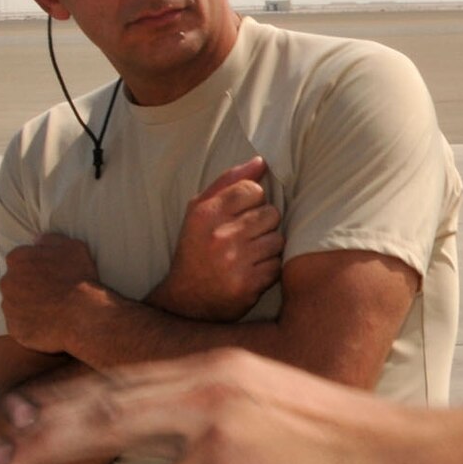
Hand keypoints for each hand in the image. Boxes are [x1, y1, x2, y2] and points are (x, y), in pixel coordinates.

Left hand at [0, 234, 103, 354]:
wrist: (84, 314)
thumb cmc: (80, 278)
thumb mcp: (74, 247)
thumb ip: (51, 239)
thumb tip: (37, 239)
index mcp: (17, 259)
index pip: (20, 260)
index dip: (36, 267)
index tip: (50, 274)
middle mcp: (7, 282)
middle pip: (14, 282)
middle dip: (29, 286)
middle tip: (52, 292)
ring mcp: (9, 307)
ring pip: (16, 304)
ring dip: (30, 306)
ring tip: (53, 310)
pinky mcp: (15, 329)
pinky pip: (21, 326)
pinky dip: (32, 325)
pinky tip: (51, 323)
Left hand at [0, 349, 423, 463]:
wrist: (412, 461)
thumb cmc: (355, 445)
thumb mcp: (277, 405)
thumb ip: (215, 419)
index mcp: (222, 372)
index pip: (121, 384)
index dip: (59, 404)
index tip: (11, 419)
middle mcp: (210, 398)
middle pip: (102, 419)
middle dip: (43, 439)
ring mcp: (217, 442)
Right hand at [147, 157, 283, 321]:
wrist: (185, 302)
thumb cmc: (196, 248)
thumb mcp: (200, 211)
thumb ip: (229, 182)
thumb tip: (261, 161)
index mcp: (205, 214)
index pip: (253, 190)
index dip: (253, 201)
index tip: (241, 214)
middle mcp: (219, 236)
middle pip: (271, 214)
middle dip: (263, 224)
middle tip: (244, 237)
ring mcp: (235, 262)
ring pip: (278, 240)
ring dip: (268, 247)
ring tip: (248, 254)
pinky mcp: (248, 285)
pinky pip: (277, 265)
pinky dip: (268, 269)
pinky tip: (250, 271)